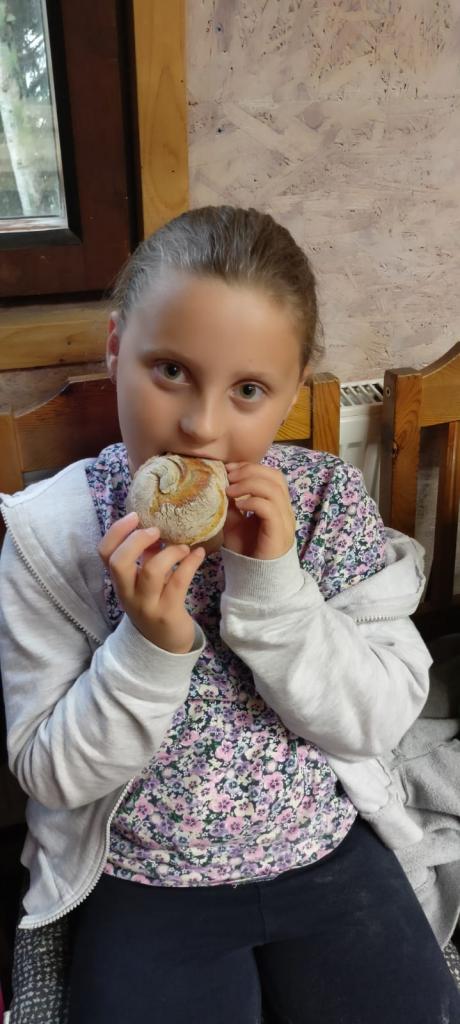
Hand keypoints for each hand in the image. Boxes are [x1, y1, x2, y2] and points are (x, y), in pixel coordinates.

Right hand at [98, 512, 204, 653]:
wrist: (165, 645)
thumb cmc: (155, 604)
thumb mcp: (144, 581)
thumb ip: (145, 557)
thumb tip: (155, 525)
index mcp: (120, 582)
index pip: (104, 553)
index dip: (116, 531)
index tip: (134, 516)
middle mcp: (128, 594)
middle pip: (118, 562)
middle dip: (136, 539)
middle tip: (156, 529)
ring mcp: (147, 605)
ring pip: (151, 572)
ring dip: (169, 552)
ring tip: (184, 547)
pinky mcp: (167, 613)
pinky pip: (178, 582)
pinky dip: (190, 563)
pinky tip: (199, 554)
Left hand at [223, 462, 295, 559]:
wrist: (255, 578)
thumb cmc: (247, 551)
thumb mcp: (235, 522)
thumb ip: (232, 504)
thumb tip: (222, 484)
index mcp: (277, 505)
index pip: (272, 475)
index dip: (251, 467)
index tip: (229, 468)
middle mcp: (285, 510)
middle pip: (276, 477)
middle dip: (250, 470)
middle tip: (229, 476)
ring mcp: (285, 520)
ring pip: (274, 489)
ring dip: (249, 484)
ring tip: (230, 490)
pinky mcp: (279, 532)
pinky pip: (269, 508)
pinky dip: (252, 501)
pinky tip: (238, 505)